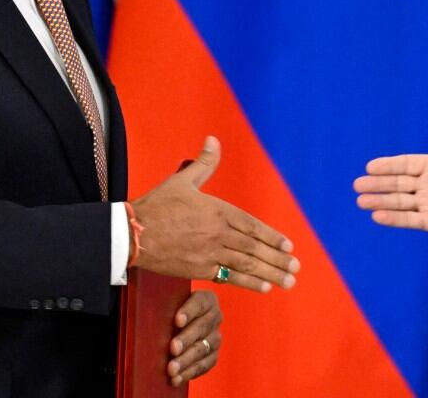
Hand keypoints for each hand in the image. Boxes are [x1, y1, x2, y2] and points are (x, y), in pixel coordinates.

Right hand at [131, 136, 299, 291]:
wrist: (131, 233)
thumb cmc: (157, 206)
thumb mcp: (183, 180)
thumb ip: (204, 164)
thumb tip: (213, 139)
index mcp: (217, 210)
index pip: (252, 226)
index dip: (272, 237)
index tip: (289, 246)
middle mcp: (218, 232)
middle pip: (254, 248)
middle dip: (278, 259)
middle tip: (296, 269)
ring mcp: (209, 253)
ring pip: (245, 264)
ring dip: (270, 273)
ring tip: (288, 281)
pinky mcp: (198, 270)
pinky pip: (228, 277)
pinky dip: (248, 283)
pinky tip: (264, 287)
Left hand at [167, 290, 220, 386]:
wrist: (183, 324)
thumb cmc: (173, 310)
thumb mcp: (172, 303)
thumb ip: (168, 305)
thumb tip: (153, 311)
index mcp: (207, 299)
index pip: (200, 303)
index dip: (189, 312)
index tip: (177, 321)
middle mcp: (215, 317)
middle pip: (201, 327)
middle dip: (186, 339)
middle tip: (173, 349)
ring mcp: (216, 337)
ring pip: (203, 349)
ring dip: (187, 360)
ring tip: (172, 369)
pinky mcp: (213, 355)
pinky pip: (204, 365)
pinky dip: (190, 372)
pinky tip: (177, 378)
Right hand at [353, 114, 427, 239]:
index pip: (407, 164)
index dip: (389, 165)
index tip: (371, 166)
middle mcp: (427, 184)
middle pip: (398, 183)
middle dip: (378, 184)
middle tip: (358, 185)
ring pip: (400, 202)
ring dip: (381, 202)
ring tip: (362, 201)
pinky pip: (411, 220)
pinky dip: (395, 219)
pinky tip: (378, 217)